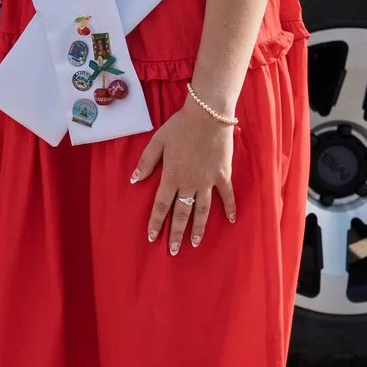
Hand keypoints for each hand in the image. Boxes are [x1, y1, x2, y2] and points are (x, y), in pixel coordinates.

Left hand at [130, 93, 236, 253]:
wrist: (208, 115)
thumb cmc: (179, 126)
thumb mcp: (157, 141)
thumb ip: (146, 162)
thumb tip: (135, 180)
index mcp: (171, 176)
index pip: (161, 205)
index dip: (156, 222)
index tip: (152, 237)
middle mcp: (189, 183)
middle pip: (181, 213)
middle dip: (176, 233)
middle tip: (173, 251)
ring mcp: (208, 181)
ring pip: (203, 210)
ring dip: (199, 228)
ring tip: (195, 243)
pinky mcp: (223, 175)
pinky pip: (227, 195)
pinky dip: (229, 208)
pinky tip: (231, 220)